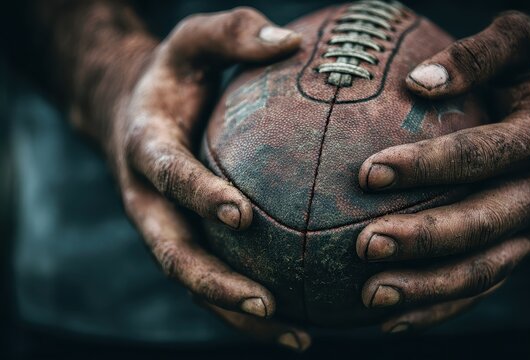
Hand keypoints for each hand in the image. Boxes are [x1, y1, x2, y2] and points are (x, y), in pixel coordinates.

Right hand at [101, 8, 308, 349]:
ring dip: (238, 314)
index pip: (168, 175)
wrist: (132, 112)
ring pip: (194, 283)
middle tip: (269, 304)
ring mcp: (164, 227)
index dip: (198, 196)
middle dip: (216, 284)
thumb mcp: (192, 40)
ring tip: (299, 335)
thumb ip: (231, 32)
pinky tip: (299, 321)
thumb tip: (290, 39)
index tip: (241, 216)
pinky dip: (246, 308)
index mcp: (146, 148)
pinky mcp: (183, 240)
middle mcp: (149, 199)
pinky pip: (211, 280)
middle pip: (173, 253)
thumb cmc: (172, 77)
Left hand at [355, 11, 529, 332]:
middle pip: (486, 221)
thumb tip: (418, 82)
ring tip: (370, 296)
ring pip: (487, 267)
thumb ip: (479, 54)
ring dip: (429, 287)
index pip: (483, 154)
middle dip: (426, 237)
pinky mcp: (517, 248)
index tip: (368, 173)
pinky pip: (481, 284)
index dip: (430, 165)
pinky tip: (391, 319)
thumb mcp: (520, 42)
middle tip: (365, 246)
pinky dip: (439, 306)